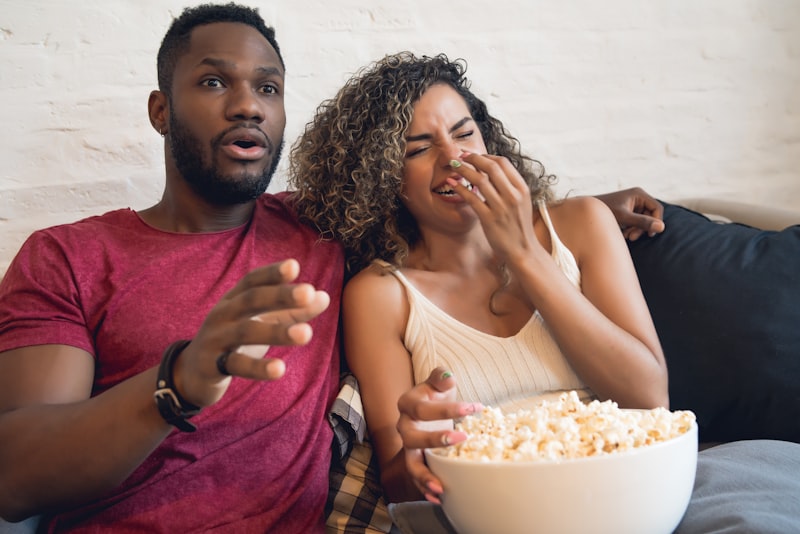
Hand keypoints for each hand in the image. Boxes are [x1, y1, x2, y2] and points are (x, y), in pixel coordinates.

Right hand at [174, 259, 330, 406]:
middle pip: (251, 300)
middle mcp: (223, 314)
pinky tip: (280, 369)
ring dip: (277, 332)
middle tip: (308, 292)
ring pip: (246, 331)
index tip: (295, 266)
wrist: (193, 374)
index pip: (252, 281)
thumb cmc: (235, 341)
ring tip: (307, 334)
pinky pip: (236, 365)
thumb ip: (293, 311)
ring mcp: (216, 339)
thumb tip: (325, 297)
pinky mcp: (212, 365)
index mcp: (234, 299)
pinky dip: (258, 367)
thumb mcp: (262, 322)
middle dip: (280, 295)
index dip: (272, 273)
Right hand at [396, 367, 481, 503]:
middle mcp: (403, 426)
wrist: (427, 405)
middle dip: (434, 440)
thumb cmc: (435, 393)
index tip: (474, 407)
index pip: (423, 408)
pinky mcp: (415, 460)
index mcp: (408, 404)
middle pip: (412, 438)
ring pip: (410, 463)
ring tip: (441, 488)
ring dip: (424, 476)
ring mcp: (407, 446)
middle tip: (461, 438)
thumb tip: (448, 376)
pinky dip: (425, 488)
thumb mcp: (439, 382)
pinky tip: (439, 498)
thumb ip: (441, 377)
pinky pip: (416, 477)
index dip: (447, 409)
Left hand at [447, 152, 540, 264]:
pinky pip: (472, 198)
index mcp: (522, 188)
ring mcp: (501, 207)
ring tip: (453, 166)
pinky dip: (460, 188)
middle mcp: (513, 195)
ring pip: (479, 180)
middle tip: (460, 156)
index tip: (474, 156)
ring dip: (463, 169)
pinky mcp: (489, 219)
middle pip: (491, 167)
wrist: (523, 250)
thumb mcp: (521, 202)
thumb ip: (510, 186)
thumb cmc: (519, 226)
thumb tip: (492, 170)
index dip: (486, 155)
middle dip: (473, 158)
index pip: (503, 162)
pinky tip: (452, 184)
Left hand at [594, 187, 664, 240]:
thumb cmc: (604, 211)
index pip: (657, 208)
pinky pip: (636, 222)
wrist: (587, 213)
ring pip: (643, 220)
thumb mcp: (624, 217)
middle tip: (632, 237)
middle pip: (650, 215)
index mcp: (639, 194)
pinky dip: (631, 228)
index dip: (656, 221)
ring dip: (636, 230)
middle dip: (642, 228)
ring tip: (625, 235)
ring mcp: (633, 204)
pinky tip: (623, 233)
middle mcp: (637, 197)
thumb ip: (642, 222)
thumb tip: (662, 227)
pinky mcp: (628, 211)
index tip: (650, 234)